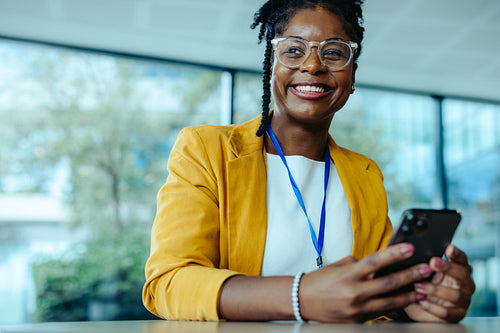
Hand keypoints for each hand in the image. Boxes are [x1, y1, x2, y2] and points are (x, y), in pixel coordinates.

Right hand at [299, 243, 432, 321]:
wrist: (303, 301)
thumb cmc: (321, 280)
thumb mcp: (340, 266)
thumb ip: (360, 265)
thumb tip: (380, 264)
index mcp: (349, 274)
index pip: (375, 261)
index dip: (394, 253)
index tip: (410, 248)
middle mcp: (354, 291)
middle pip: (389, 282)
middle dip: (411, 275)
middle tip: (427, 269)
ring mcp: (357, 308)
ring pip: (390, 301)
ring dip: (409, 295)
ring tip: (423, 289)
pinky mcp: (357, 320)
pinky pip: (380, 312)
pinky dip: (394, 306)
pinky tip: (405, 301)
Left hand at [404, 244, 475, 322]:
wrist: (420, 307)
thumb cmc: (424, 283)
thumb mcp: (423, 271)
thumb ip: (424, 261)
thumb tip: (408, 248)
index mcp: (459, 269)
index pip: (462, 259)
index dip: (457, 253)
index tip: (449, 248)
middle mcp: (465, 284)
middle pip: (463, 275)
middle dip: (448, 268)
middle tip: (432, 262)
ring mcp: (463, 301)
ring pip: (455, 295)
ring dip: (435, 289)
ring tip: (417, 286)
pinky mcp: (456, 315)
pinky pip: (446, 312)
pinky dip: (432, 306)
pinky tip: (420, 301)